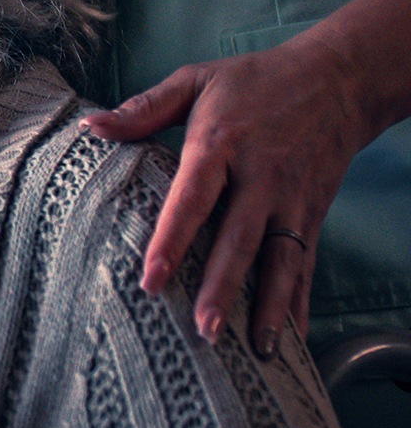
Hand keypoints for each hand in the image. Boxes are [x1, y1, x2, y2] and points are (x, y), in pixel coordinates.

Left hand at [83, 30, 370, 356]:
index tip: (152, 278)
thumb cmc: (254, 81)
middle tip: (203, 330)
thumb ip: (143, 108)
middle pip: (240, 239)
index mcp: (221, 143)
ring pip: (280, 259)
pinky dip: (300, 304)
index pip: (194, 197)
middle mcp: (261, 176)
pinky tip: (291, 340)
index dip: (174, 238)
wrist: (338, 78)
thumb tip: (90, 126)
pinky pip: (306, 265)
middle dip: (223, 287)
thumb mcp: (196, 82)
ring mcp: (292, 199)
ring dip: (269, 306)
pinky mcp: (314, 214)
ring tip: (255, 349)